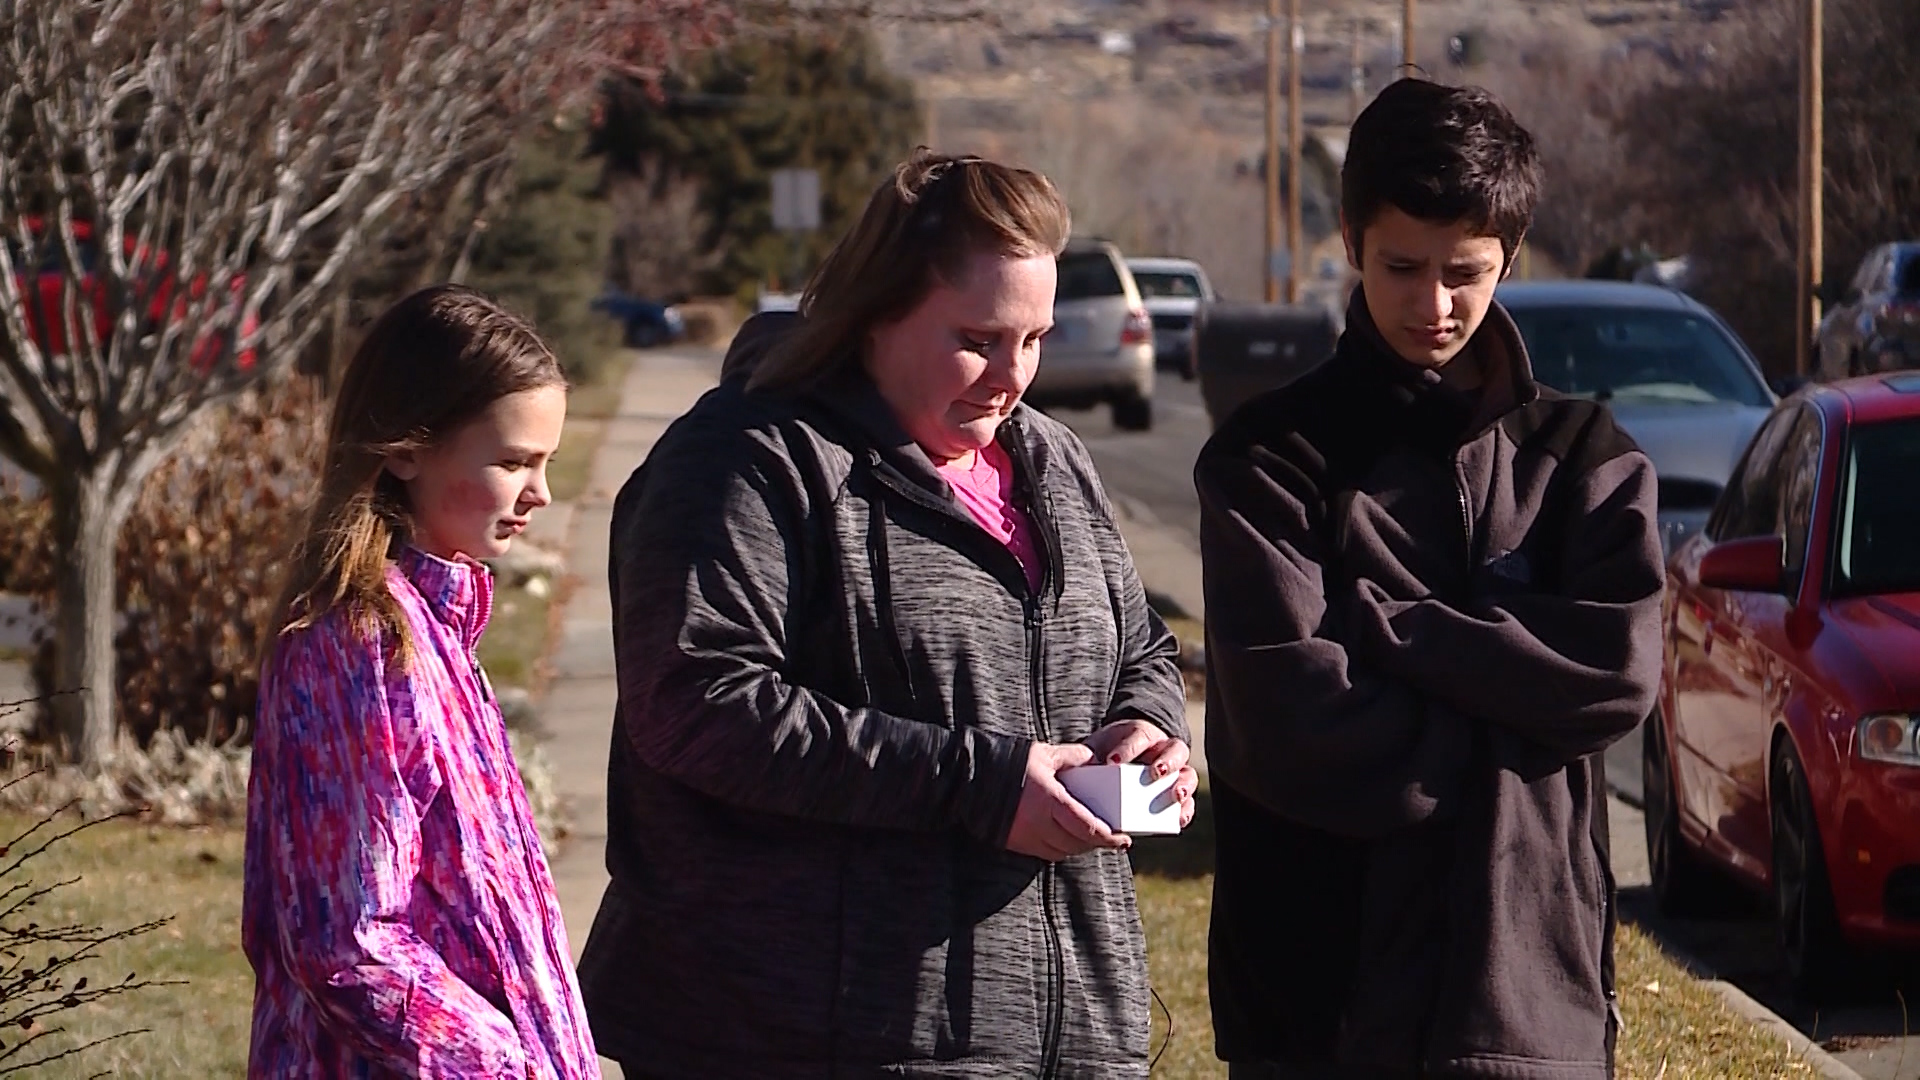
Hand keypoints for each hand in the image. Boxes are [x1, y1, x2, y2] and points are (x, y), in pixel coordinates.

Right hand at [1005, 741, 1131, 860]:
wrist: (970, 777)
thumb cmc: (1009, 763)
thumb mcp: (1044, 754)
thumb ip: (1073, 756)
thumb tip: (1095, 759)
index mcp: (1050, 800)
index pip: (1087, 827)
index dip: (1109, 837)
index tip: (1122, 839)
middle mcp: (1039, 823)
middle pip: (1078, 843)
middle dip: (1097, 842)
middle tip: (1113, 837)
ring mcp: (1026, 836)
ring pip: (1063, 851)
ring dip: (1080, 847)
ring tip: (1092, 837)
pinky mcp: (1016, 843)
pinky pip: (1046, 852)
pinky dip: (1061, 848)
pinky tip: (1068, 838)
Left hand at [1083, 719, 1199, 829]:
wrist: (1117, 765)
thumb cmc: (1106, 755)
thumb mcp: (1097, 750)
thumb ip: (1091, 758)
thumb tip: (1080, 774)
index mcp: (1143, 734)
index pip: (1140, 735)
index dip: (1129, 748)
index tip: (1113, 762)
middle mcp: (1164, 750)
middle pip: (1175, 750)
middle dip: (1166, 762)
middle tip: (1154, 773)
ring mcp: (1175, 773)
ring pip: (1188, 774)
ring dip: (1182, 786)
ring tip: (1174, 796)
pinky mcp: (1177, 796)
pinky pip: (1187, 803)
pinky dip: (1184, 811)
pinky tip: (1177, 820)